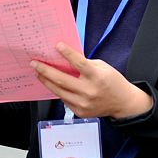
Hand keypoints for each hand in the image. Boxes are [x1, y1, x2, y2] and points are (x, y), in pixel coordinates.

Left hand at [30, 44, 151, 119]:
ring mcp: (84, 103)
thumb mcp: (102, 67)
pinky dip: (57, 90)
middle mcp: (89, 91)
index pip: (79, 63)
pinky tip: (51, 83)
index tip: (57, 46)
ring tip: (38, 73)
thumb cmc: (112, 82)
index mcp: (96, 77)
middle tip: (34, 63)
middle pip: (62, 80)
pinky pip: (64, 99)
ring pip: (59, 91)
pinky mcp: (80, 112)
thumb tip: (64, 59)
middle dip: (45, 70)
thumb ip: (84, 64)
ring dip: (46, 81)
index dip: (67, 54)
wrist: (123, 103)